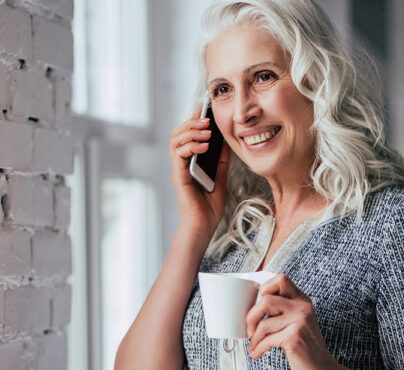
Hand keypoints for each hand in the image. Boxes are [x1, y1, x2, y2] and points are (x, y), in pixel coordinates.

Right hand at [169, 106, 230, 234]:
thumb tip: (227, 142)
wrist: (203, 226)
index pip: (188, 134)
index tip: (205, 109)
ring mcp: (178, 168)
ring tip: (206, 131)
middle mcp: (182, 163)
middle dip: (192, 122)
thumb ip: (221, 161)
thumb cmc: (209, 208)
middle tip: (206, 119)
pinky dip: (190, 146)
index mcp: (190, 162)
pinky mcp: (178, 175)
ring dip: (191, 131)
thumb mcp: (220, 178)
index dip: (194, 120)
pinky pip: (178, 154)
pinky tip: (203, 146)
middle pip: (178, 132)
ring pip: (175, 139)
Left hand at [245, 274, 340, 369]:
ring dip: (254, 338)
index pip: (281, 279)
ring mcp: (300, 322)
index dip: (265, 288)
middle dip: (251, 316)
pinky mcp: (294, 338)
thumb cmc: (304, 346)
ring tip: (254, 345)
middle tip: (250, 329)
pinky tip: (256, 353)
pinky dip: (258, 348)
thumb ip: (283, 310)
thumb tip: (251, 307)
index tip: (259, 304)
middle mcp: (303, 308)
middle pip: (266, 300)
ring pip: (263, 324)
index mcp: (302, 300)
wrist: (322, 369)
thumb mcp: (298, 321)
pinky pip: (267, 340)